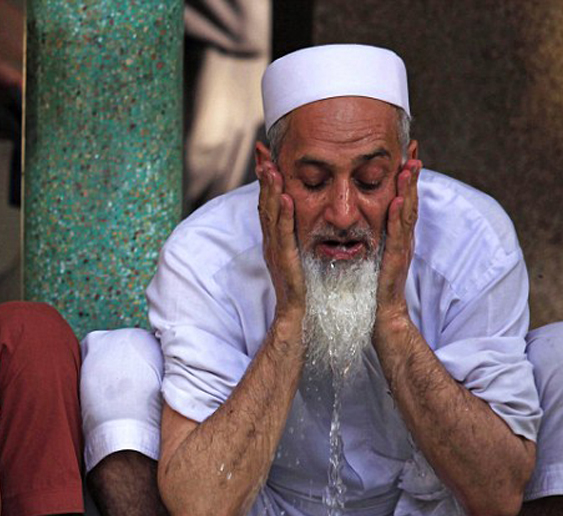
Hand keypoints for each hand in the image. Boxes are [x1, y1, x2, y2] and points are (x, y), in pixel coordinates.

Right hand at [255, 159, 304, 317]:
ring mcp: (276, 250)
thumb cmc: (301, 289)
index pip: (269, 203)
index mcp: (275, 239)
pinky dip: (284, 215)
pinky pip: (284, 234)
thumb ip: (296, 238)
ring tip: (269, 167)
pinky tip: (286, 198)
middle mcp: (272, 241)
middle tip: (261, 151)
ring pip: (270, 215)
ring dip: (269, 190)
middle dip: (263, 176)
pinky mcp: (285, 260)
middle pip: (264, 203)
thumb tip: (301, 220)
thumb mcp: (297, 256)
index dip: (266, 179)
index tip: (265, 156)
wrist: (297, 316)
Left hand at [376, 158, 420, 323]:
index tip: (405, 153)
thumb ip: (373, 238)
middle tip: (413, 148)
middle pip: (408, 201)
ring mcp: (400, 250)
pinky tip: (397, 201)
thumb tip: (366, 221)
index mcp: (394, 236)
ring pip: (407, 214)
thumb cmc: (373, 289)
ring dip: (409, 189)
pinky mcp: (394, 263)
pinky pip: (397, 237)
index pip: (401, 200)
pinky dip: (398, 218)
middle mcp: (401, 239)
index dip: (404, 178)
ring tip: (411, 166)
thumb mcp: (373, 256)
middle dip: (411, 175)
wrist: (381, 319)